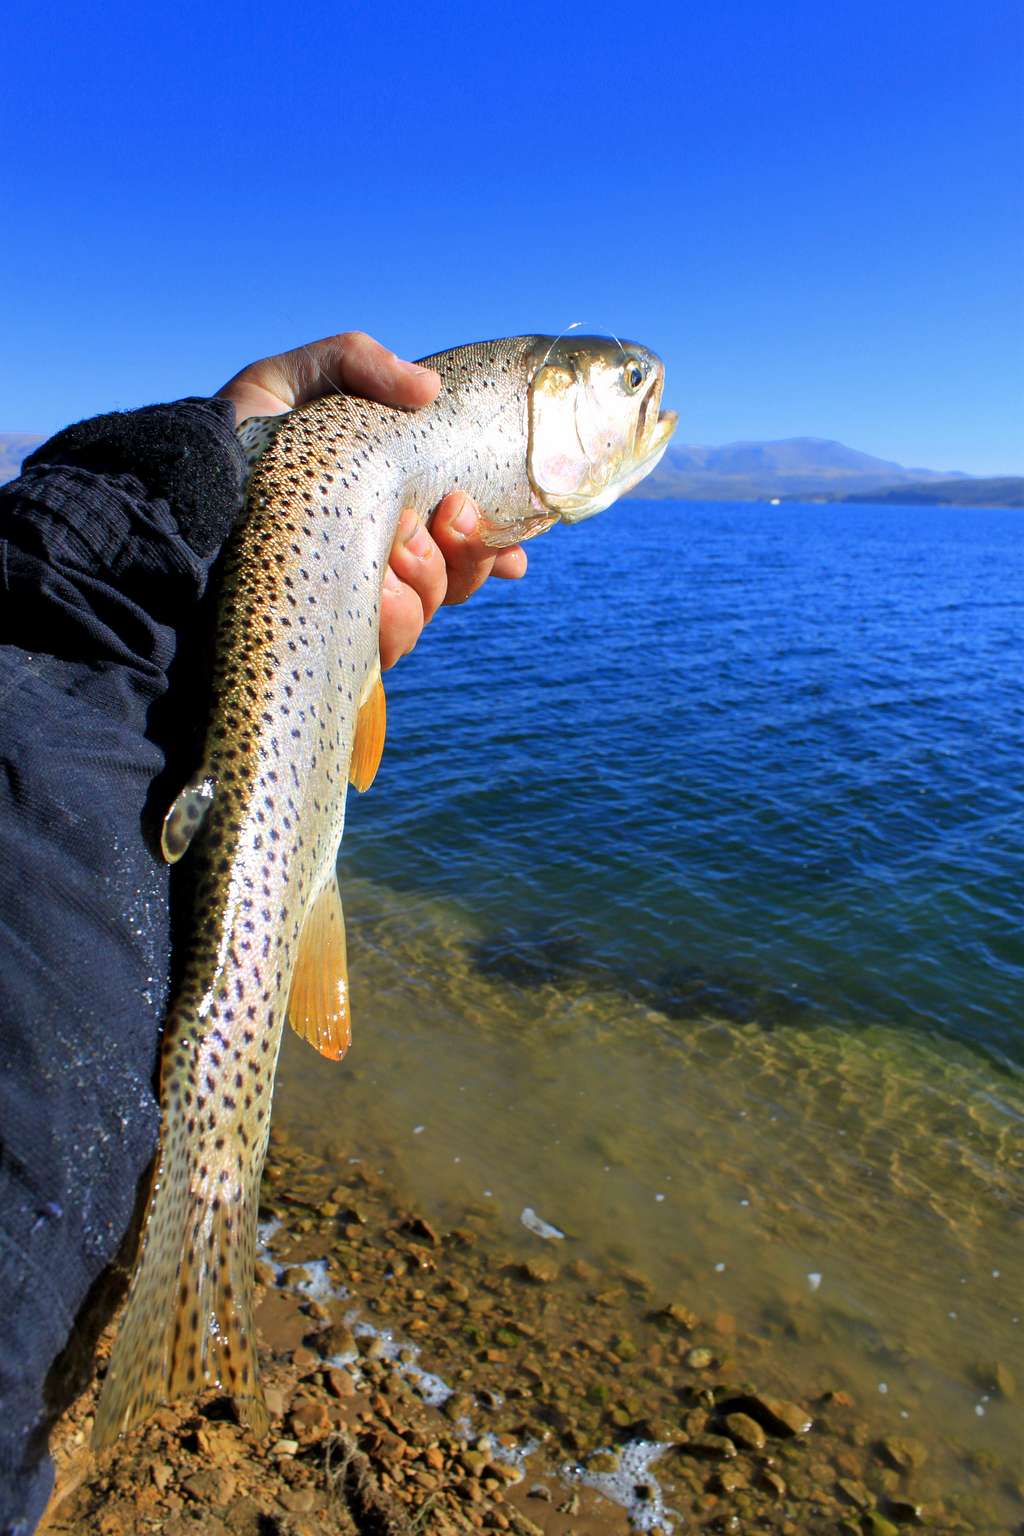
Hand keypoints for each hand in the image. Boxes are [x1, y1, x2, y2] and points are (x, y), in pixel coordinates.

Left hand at [217, 332, 526, 668]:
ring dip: (431, 576)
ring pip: (432, 609)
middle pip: (459, 577)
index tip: (518, 543)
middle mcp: (373, 562)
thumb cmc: (228, 445)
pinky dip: (398, 614)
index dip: (496, 542)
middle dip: (473, 551)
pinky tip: (378, 583)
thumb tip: (428, 389)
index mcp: (380, 508)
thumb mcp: (290, 383)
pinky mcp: (329, 640)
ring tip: (398, 544)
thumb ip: (357, 363)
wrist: (172, 507)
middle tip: (454, 515)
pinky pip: (393, 645)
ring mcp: (353, 604)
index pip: (456, 535)